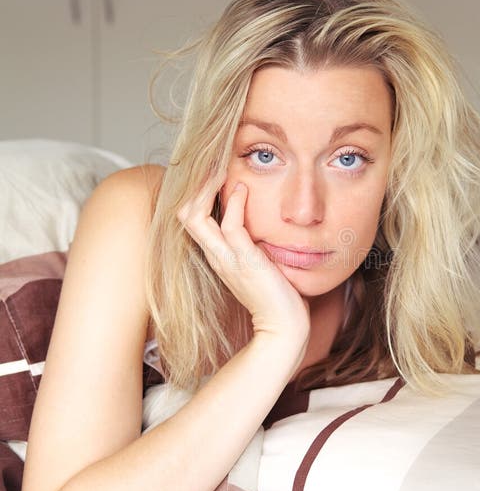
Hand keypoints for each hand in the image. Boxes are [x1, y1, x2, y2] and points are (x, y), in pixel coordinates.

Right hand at [177, 179, 309, 346]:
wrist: (284, 327)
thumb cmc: (278, 295)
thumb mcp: (261, 262)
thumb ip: (255, 243)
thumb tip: (263, 221)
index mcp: (217, 255)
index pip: (193, 217)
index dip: (198, 193)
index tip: (214, 171)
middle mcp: (216, 255)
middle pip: (184, 213)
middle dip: (194, 185)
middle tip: (212, 163)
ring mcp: (227, 258)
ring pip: (194, 216)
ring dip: (206, 188)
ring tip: (220, 168)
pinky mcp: (244, 261)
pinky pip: (230, 226)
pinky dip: (234, 203)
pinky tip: (244, 190)